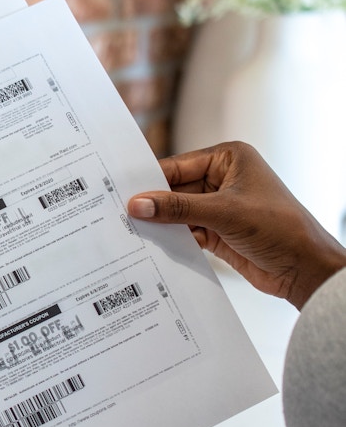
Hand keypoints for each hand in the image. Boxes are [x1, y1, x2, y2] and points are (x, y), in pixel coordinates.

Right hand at [127, 141, 345, 308]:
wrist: (305, 268)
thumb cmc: (279, 227)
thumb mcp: (223, 213)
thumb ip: (177, 208)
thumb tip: (138, 204)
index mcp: (229, 158)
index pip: (179, 166)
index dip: (151, 180)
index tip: (122, 191)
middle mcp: (223, 179)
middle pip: (175, 189)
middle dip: (154, 204)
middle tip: (122, 214)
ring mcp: (219, 206)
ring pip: (178, 212)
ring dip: (162, 223)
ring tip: (133, 231)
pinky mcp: (216, 231)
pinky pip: (185, 230)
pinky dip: (172, 238)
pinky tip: (155, 245)